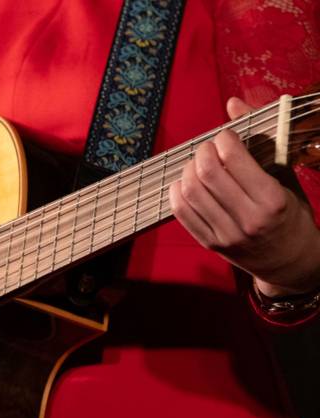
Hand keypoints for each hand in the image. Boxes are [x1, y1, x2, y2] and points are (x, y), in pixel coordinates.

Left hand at [168, 97, 319, 296]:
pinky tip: (186, 182)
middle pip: (207, 174)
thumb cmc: (291, 214)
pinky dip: (178, 191)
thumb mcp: (285, 176)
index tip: (226, 137)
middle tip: (208, 148)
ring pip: (190, 192)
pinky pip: (181, 212)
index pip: (233, 160)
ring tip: (198, 164)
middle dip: (203, 152)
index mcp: (272, 200)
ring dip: (188, 170)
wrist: (290, 262)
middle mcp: (248, 219)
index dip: (224, 139)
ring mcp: (226, 234)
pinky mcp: (210, 244)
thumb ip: (262, 139)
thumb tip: (233, 102)